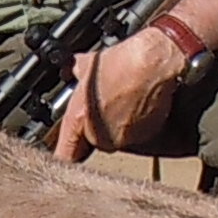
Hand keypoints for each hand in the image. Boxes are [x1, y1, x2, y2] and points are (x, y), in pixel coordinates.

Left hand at [50, 26, 190, 160]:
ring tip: (123, 101)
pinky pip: (136, 135)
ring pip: (116, 139)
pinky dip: (136, 123)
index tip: (67, 147)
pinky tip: (137, 103)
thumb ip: (75, 72)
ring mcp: (124, 138)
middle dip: (97, 127)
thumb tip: (73, 69)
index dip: (66, 151)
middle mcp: (100, 135)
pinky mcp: (145, 137)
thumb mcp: (87, 63)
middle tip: (104, 106)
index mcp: (79, 120)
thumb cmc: (122, 62)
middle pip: (94, 142)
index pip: (65, 154)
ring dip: (117, 125)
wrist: (152, 63)